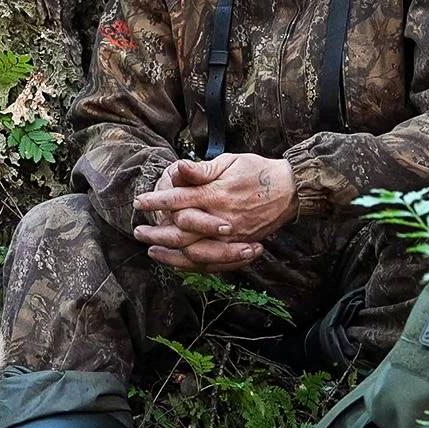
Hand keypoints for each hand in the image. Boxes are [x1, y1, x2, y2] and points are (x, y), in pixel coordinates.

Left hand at [134, 161, 261, 270]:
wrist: (290, 189)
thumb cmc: (258, 171)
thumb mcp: (229, 162)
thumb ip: (201, 169)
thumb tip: (177, 168)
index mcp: (216, 195)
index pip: (178, 200)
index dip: (156, 202)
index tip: (139, 203)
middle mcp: (221, 219)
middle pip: (181, 234)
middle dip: (156, 234)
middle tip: (138, 233)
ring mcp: (231, 237)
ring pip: (194, 254)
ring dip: (170, 255)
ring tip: (152, 252)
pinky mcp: (239, 247)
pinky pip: (213, 263)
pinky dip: (193, 266)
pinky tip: (178, 263)